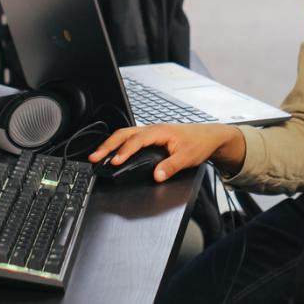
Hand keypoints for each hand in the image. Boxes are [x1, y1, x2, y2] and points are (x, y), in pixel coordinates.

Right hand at [88, 123, 245, 181]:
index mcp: (161, 131)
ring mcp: (152, 132)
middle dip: (108, 144)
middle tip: (94, 156)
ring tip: (97, 155)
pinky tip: (113, 152)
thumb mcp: (188, 157)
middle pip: (126, 133)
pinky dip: (119, 144)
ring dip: (111, 144)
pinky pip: (131, 138)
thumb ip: (171, 166)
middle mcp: (154, 129)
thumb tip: (157, 175)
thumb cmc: (199, 143)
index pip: (138, 139)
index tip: (115, 160)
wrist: (210, 137)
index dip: (125, 150)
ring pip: (126, 134)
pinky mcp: (152, 137)